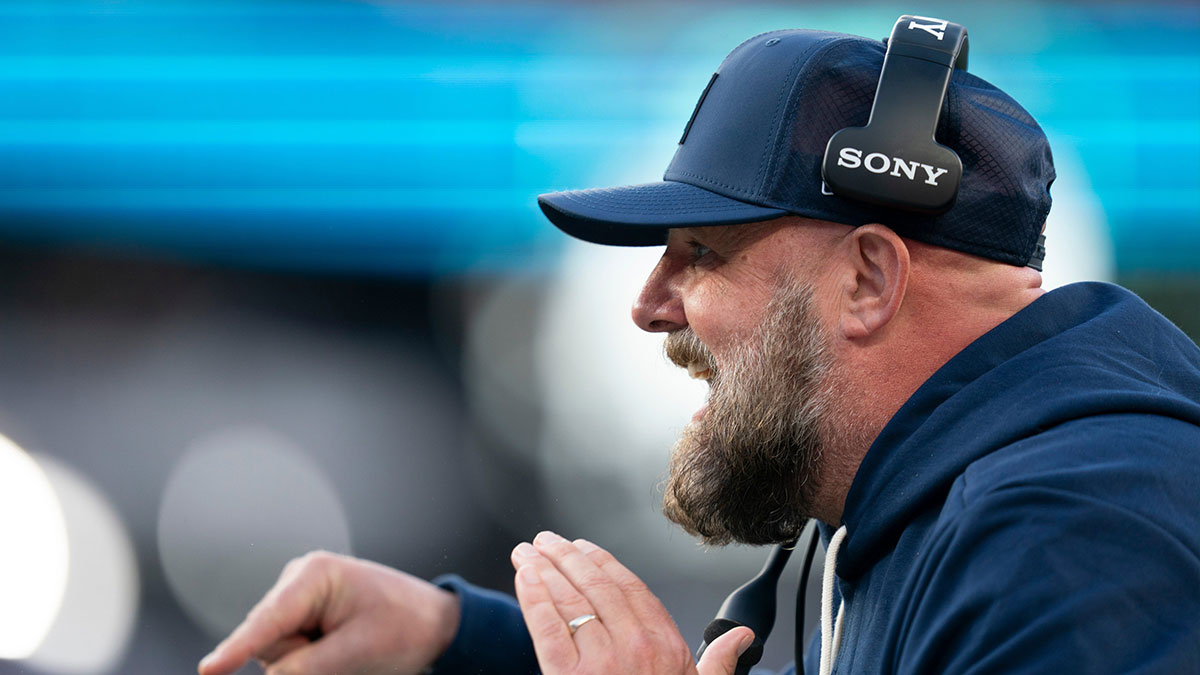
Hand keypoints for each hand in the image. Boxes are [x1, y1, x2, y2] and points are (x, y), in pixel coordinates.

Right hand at [197, 551, 459, 674]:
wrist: (433, 624)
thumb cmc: (405, 629)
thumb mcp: (359, 652)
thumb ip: (307, 668)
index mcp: (314, 575)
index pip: (267, 621)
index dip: (235, 650)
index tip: (208, 671)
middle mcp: (296, 583)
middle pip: (268, 643)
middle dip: (301, 660)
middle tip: (350, 652)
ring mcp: (295, 601)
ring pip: (276, 654)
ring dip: (309, 663)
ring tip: (351, 649)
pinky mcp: (299, 621)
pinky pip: (289, 655)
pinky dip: (311, 662)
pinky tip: (339, 653)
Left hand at [510, 531, 753, 674]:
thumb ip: (720, 663)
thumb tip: (742, 637)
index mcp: (665, 647)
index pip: (629, 588)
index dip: (602, 562)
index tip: (583, 548)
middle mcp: (634, 647)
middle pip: (595, 586)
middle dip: (566, 557)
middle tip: (546, 541)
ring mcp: (601, 662)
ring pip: (568, 600)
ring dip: (543, 569)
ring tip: (526, 552)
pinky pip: (547, 627)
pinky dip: (533, 597)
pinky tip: (524, 577)